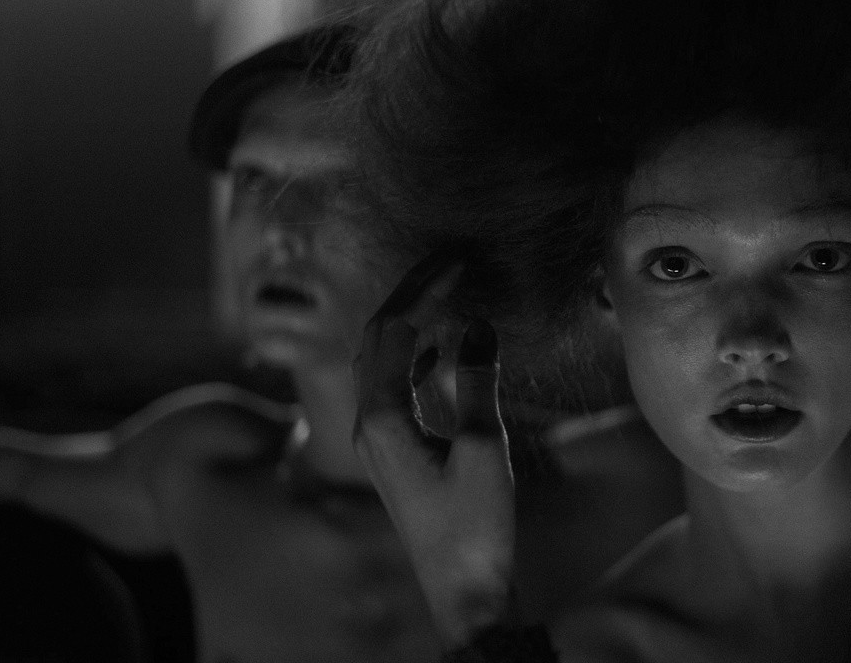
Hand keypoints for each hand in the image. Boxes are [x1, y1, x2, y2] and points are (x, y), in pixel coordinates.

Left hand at [353, 255, 515, 649]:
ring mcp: (376, 439)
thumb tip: (476, 326)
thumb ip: (478, 382)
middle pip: (376, 338)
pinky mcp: (393, 452)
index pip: (392, 330)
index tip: (459, 259)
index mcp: (381, 418)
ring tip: (444, 293)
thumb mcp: (483, 450)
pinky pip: (391, 385)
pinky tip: (437, 348)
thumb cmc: (474, 527)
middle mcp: (367, 424)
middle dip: (411, 294)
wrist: (462, 590)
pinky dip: (412, 354)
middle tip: (451, 262)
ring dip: (408, 321)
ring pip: (379, 360)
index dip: (424, 288)